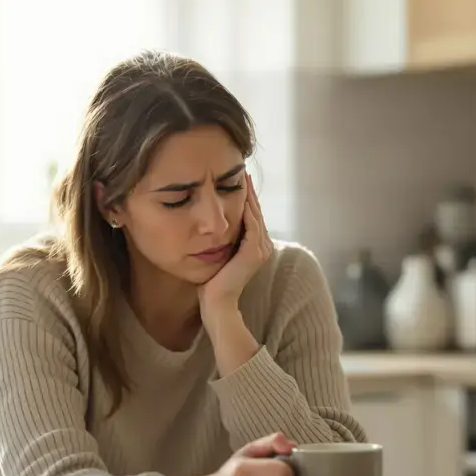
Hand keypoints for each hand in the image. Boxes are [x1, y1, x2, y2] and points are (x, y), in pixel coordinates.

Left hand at [198, 173, 271, 315]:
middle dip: (250, 192)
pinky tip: (240, 193)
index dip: (247, 199)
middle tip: (244, 171)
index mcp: (257, 248)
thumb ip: (222, 242)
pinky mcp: (254, 252)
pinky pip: (251, 223)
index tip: (239, 181)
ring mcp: (261, 250)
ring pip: (256, 215)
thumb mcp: (219, 257)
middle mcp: (263, 248)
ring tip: (243, 177)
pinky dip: (247, 207)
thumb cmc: (212, 285)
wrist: (217, 304)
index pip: (253, 218)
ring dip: (250, 195)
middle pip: (257, 213)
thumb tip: (211, 228)